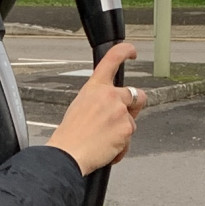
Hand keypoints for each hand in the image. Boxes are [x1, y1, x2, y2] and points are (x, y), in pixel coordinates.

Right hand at [49, 39, 143, 174]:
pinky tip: (105, 149)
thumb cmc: (70, 134)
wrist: (68, 153)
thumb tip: (115, 105)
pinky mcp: (127, 128)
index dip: (125, 51)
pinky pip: (129, 139)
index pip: (112, 59)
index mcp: (95, 87)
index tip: (132, 52)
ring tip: (102, 140)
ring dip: (122, 131)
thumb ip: (100, 100)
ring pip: (132, 121)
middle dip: (134, 107)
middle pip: (136, 95)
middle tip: (120, 120)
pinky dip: (120, 147)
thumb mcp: (80, 106)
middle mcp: (110, 95)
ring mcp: (120, 111)